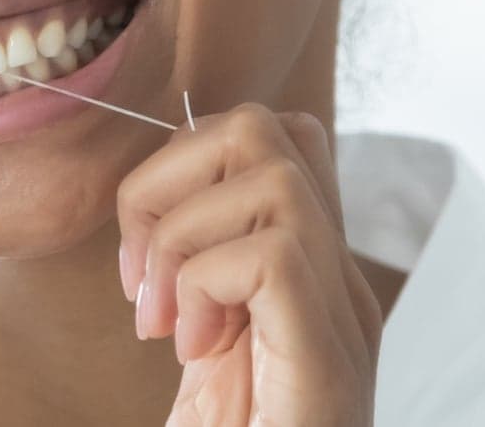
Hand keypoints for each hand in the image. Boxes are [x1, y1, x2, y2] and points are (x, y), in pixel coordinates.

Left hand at [116, 104, 382, 426]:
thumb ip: (197, 276)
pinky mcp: (330, 355)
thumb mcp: (201, 350)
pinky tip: (193, 348)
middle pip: (266, 128)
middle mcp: (337, 283)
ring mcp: (343, 317)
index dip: (189, 157)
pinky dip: (203, 282)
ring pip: (271, 172)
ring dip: (180, 236)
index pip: (279, 137)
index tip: (146, 250)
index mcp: (308, 274)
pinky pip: (271, 250)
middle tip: (143, 277)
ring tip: (166, 319)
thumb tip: (141, 205)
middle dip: (170, 177)